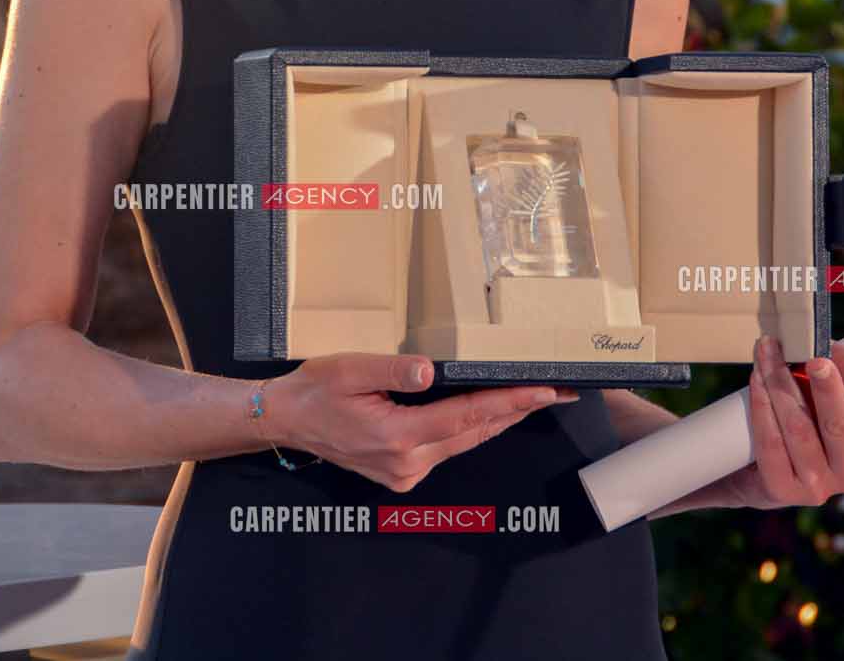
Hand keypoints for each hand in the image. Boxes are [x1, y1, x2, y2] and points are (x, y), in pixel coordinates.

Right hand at [268, 353, 578, 491]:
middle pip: (474, 433)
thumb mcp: (350, 369)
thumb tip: (430, 371)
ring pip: (463, 443)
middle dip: (517, 412)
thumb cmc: (315, 391)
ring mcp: (405, 473)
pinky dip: (469, 429)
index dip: (509, 403)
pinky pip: (446, 448)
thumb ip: (393, 371)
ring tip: (532, 400)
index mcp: (397, 436)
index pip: (467, 416)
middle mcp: (407, 462)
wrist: (286, 420)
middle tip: (557, 393)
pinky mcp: (402, 473)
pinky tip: (487, 413)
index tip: (544, 392)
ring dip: (497, 421)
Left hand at [724, 337, 843, 509]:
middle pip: (841, 422)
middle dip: (826, 385)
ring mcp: (818, 485)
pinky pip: (771, 444)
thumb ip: (833, 378)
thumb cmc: (801, 424)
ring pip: (800, 428)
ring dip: (780, 384)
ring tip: (767, 353)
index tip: (828, 341)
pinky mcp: (783, 491)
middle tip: (811, 355)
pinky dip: (762, 408)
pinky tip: (756, 382)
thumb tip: (813, 334)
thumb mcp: (825, 403)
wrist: (755, 472)